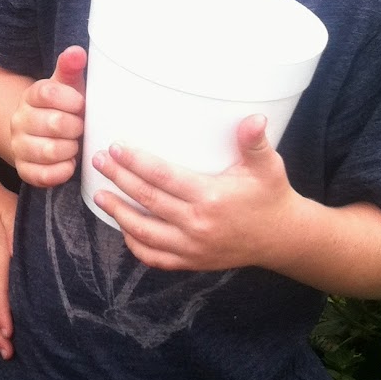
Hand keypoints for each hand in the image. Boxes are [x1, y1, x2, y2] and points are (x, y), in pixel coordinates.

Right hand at [9, 46, 86, 187]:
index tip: (81, 104)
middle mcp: (19, 120)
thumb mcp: (67, 86)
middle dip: (75, 127)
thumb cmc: (62, 108)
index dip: (72, 100)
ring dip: (70, 149)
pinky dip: (61, 171)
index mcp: (31, 96)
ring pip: (49, 151)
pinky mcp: (24, 169)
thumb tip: (77, 52)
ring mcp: (19, 146)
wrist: (40, 135)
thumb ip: (70, 68)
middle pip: (54, 123)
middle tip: (80, 127)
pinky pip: (42, 175)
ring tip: (74, 145)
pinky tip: (69, 163)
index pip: (48, 93)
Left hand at [92, 114, 300, 271]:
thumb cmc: (271, 195)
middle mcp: (197, 225)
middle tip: (99, 162)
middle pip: (147, 201)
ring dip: (118, 213)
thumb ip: (255, 142)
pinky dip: (135, 245)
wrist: (281, 237)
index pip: (163, 178)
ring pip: (144, 232)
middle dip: (119, 180)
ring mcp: (192, 247)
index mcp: (210, 198)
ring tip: (99, 195)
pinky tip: (123, 228)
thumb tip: (254, 118)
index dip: (136, 163)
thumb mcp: (267, 166)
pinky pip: (155, 257)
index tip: (116, 148)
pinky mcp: (192, 261)